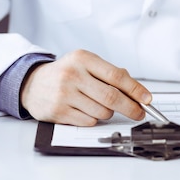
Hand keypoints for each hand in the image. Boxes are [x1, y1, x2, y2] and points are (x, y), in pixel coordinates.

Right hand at [20, 49, 151, 125]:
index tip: (147, 99)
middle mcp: (72, 74)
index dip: (135, 89)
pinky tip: (85, 110)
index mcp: (83, 58)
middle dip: (130, 108)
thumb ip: (110, 74)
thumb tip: (137, 93)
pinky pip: (88, 121)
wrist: (32, 84)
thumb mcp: (86, 65)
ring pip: (101, 111)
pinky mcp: (58, 111)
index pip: (116, 75)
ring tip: (99, 105)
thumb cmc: (67, 73)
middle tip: (139, 113)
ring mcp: (64, 94)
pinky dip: (94, 120)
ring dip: (108, 113)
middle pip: (111, 97)